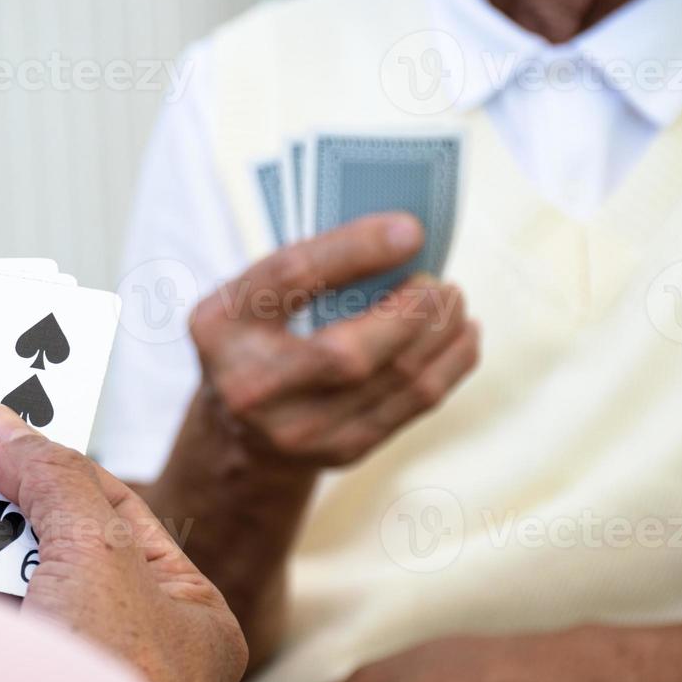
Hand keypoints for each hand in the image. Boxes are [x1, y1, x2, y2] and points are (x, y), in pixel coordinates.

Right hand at [0, 403, 247, 681]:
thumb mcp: (96, 554)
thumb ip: (53, 480)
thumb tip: (4, 425)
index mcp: (187, 617)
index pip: (117, 511)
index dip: (56, 463)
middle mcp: (131, 650)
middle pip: (56, 549)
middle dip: (2, 515)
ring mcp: (69, 681)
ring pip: (6, 595)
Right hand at [192, 213, 479, 469]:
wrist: (238, 433)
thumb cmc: (257, 339)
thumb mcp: (250, 297)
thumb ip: (307, 268)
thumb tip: (402, 235)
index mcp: (220, 326)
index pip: (289, 279)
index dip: (354, 250)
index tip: (410, 230)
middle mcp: (249, 385)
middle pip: (349, 351)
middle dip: (414, 311)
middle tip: (440, 283)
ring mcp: (296, 429)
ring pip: (395, 379)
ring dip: (441, 333)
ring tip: (454, 303)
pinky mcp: (342, 451)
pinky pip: (413, 405)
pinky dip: (450, 365)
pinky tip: (462, 337)